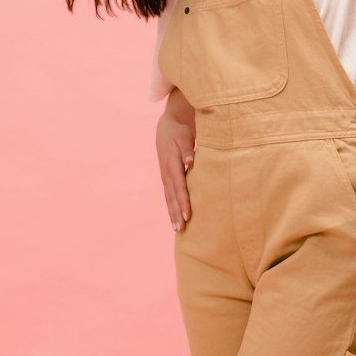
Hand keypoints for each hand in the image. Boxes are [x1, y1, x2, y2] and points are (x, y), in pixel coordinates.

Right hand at [155, 88, 195, 231]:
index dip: (184, 201)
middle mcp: (166, 173)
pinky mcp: (166, 178)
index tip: (188, 215)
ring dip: (173, 213)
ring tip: (178, 229)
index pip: (179, 186)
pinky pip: (168, 196)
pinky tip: (174, 219)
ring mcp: (165, 176)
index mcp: (172, 163)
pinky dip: (171, 208)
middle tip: (182, 229)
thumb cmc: (179, 131)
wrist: (167, 126)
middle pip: (172, 196)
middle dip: (177, 213)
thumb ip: (187, 149)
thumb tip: (190, 161)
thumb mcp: (184, 136)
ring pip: (169, 198)